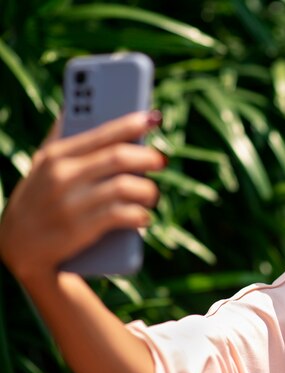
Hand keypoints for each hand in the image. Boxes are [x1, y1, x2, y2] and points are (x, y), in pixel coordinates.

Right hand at [0, 111, 165, 284]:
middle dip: (148, 158)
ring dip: (148, 191)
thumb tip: (75, 105)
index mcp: (56, 155)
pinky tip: (144, 217)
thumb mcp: (41, 165)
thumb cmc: (39, 200)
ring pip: (126, 187)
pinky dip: (139, 215)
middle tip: (161, 161)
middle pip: (119, 158)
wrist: (18, 249)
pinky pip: (122, 215)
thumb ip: (61, 137)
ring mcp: (71, 203)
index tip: (154, 118)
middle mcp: (62, 176)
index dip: (132, 124)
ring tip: (151, 195)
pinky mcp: (80, 230)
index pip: (102, 133)